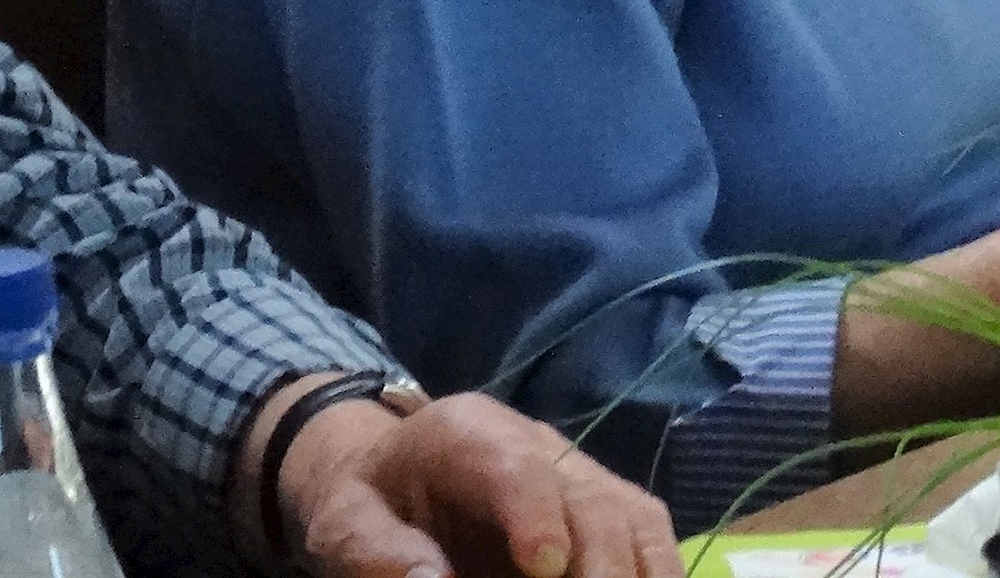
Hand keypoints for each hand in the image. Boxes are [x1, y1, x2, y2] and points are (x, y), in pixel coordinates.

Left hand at [271, 390, 676, 577]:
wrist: (391, 474)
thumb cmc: (367, 502)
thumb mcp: (344, 524)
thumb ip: (377, 553)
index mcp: (464, 434)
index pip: (513, 465)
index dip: (537, 513)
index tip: (543, 566)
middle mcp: (535, 442)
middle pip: (586, 496)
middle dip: (599, 561)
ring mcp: (575, 472)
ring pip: (630, 512)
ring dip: (640, 570)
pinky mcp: (600, 502)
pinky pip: (644, 530)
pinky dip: (655, 569)